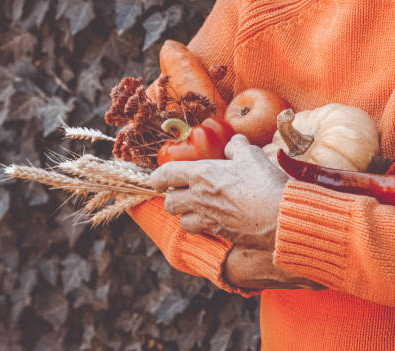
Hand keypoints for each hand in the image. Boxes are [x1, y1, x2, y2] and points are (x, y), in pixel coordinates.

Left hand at [151, 134, 323, 289]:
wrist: (281, 217)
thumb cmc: (265, 183)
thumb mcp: (251, 155)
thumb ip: (236, 147)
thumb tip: (232, 143)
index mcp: (201, 175)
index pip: (165, 175)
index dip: (158, 177)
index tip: (159, 179)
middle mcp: (198, 198)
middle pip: (169, 202)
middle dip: (172, 197)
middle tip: (182, 192)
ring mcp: (207, 218)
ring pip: (181, 220)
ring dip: (185, 214)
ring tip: (196, 208)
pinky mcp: (218, 233)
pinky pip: (200, 231)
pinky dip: (201, 227)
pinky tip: (212, 220)